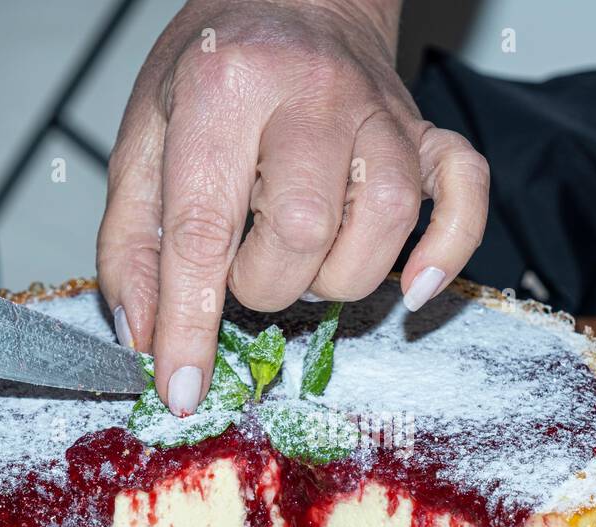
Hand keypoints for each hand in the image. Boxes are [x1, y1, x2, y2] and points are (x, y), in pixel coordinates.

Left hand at [96, 0, 488, 414]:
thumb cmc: (215, 70)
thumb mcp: (144, 138)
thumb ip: (132, 240)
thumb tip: (148, 336)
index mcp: (224, 88)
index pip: (203, 228)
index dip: (190, 322)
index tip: (182, 387)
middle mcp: (310, 95)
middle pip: (303, 231)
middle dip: (266, 285)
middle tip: (248, 272)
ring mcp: (379, 114)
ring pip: (381, 225)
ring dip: (338, 276)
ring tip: (305, 261)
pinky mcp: (424, 133)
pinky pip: (463, 193)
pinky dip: (447, 250)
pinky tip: (412, 285)